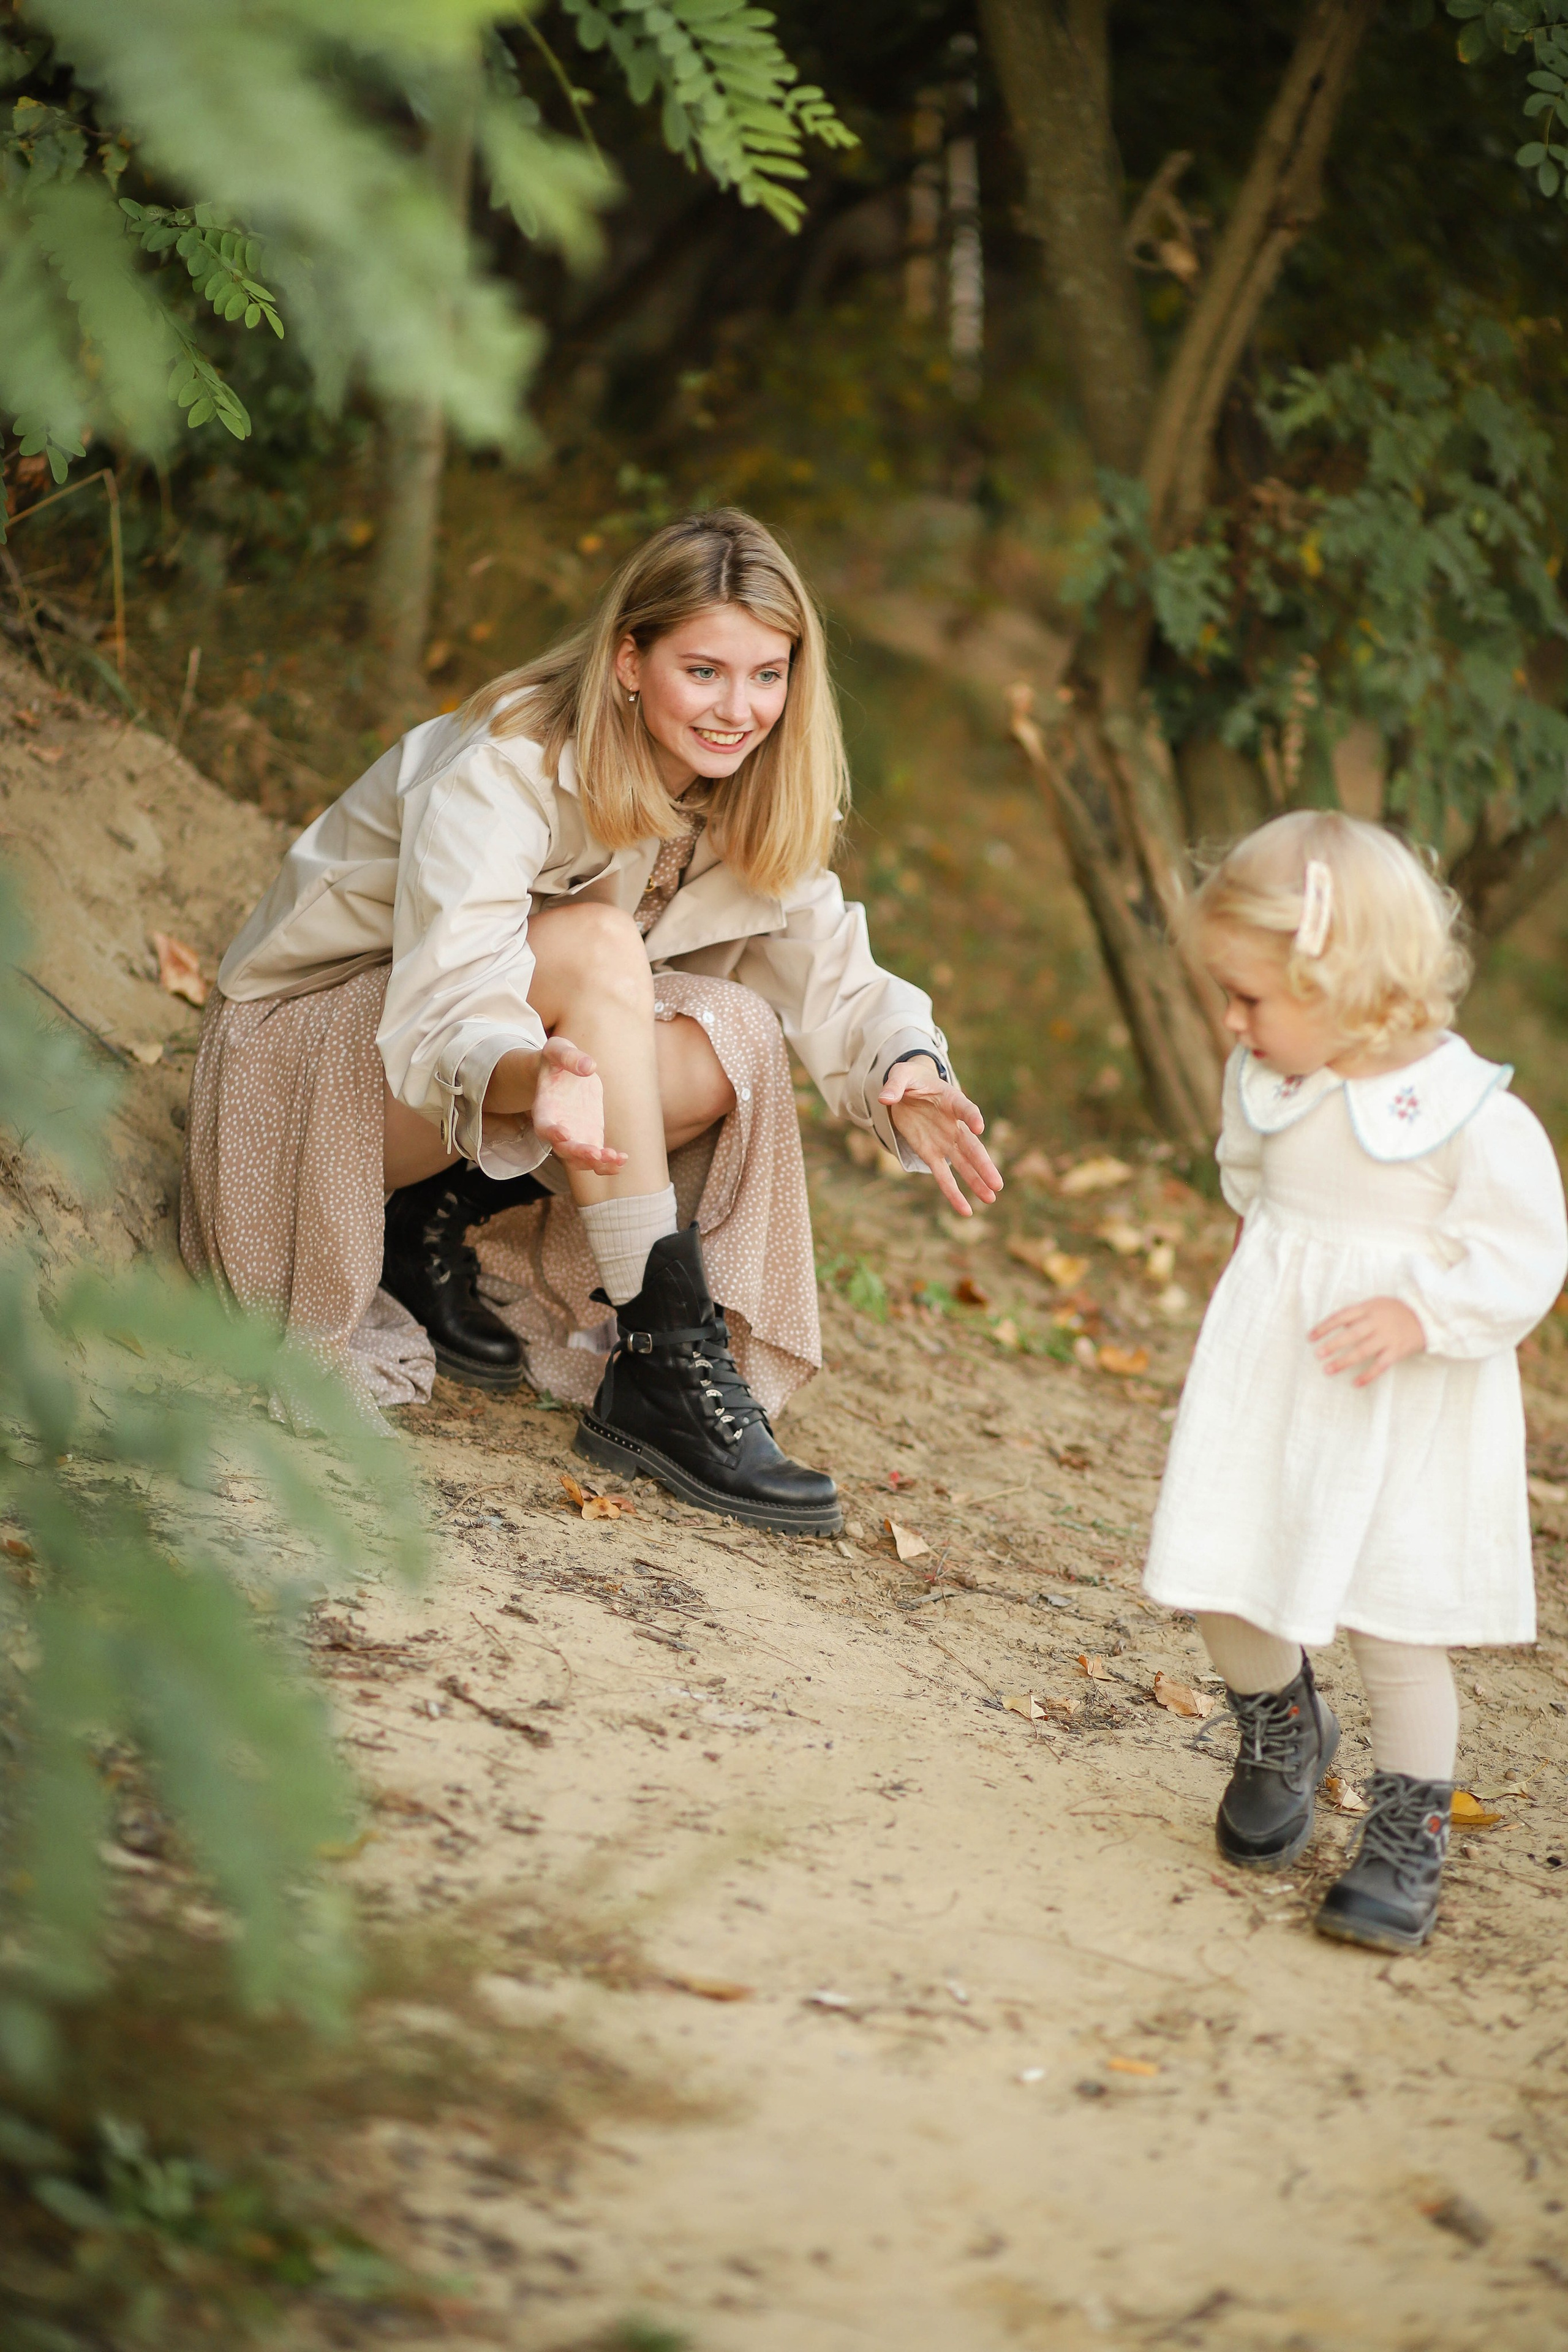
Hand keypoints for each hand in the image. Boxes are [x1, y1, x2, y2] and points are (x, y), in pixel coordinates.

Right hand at [531, 1036, 627, 1174]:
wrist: (562, 1071)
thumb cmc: (555, 1059)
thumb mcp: (558, 1049)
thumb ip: (569, 1057)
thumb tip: (589, 1067)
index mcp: (544, 1108)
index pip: (543, 1127)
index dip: (552, 1133)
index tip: (565, 1135)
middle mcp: (557, 1128)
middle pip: (564, 1150)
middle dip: (579, 1154)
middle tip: (596, 1154)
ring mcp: (575, 1135)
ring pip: (581, 1160)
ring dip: (597, 1164)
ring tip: (615, 1159)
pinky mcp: (590, 1136)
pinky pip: (598, 1156)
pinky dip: (609, 1162)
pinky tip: (623, 1159)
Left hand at [880, 1056, 1002, 1217]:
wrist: (908, 1090)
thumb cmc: (910, 1079)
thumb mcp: (901, 1075)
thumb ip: (895, 1084)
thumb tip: (884, 1098)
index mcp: (952, 1101)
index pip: (966, 1109)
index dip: (972, 1117)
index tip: (979, 1127)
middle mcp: (954, 1125)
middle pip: (971, 1146)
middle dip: (983, 1165)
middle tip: (997, 1183)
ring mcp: (945, 1142)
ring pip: (964, 1165)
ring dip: (976, 1182)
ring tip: (991, 1199)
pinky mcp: (931, 1154)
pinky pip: (944, 1176)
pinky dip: (953, 1193)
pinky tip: (965, 1210)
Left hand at [1309, 1297, 1425, 1387]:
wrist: (1426, 1316)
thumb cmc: (1394, 1311)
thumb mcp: (1375, 1305)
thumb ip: (1357, 1314)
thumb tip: (1335, 1326)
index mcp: (1369, 1308)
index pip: (1341, 1316)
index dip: (1324, 1327)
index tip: (1310, 1337)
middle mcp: (1377, 1322)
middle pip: (1351, 1334)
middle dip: (1333, 1345)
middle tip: (1317, 1355)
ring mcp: (1388, 1337)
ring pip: (1363, 1351)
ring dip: (1344, 1361)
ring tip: (1328, 1370)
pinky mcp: (1397, 1351)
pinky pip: (1380, 1365)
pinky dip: (1368, 1376)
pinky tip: (1355, 1383)